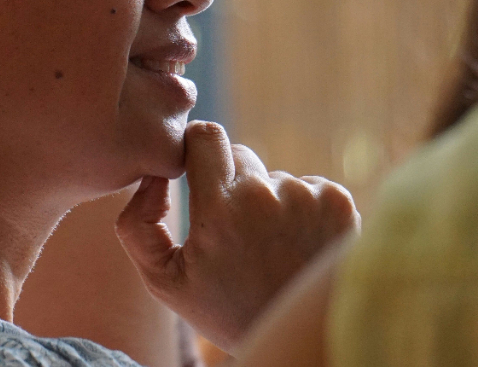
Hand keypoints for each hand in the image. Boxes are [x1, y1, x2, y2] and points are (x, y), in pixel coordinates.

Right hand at [116, 121, 358, 351]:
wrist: (298, 341)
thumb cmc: (224, 310)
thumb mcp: (163, 279)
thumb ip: (138, 223)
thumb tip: (154, 176)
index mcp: (220, 209)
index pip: (206, 136)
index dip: (196, 149)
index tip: (194, 170)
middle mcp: (266, 195)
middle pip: (238, 154)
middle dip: (229, 181)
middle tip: (232, 229)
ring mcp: (308, 196)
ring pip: (273, 176)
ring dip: (267, 199)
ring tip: (269, 247)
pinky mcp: (339, 202)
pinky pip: (308, 185)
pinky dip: (300, 207)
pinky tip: (296, 244)